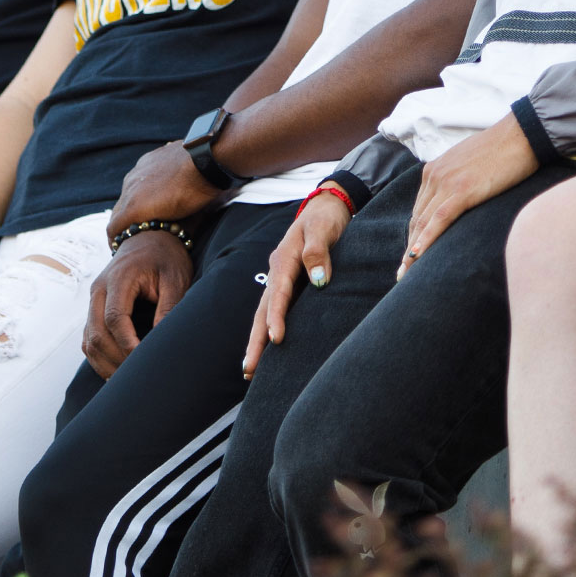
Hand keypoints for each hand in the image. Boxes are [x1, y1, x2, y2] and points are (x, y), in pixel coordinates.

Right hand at [84, 228, 192, 376]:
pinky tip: (118, 372)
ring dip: (106, 364)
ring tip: (129, 381)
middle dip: (116, 360)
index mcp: (119, 277)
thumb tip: (163, 341)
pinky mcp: (94, 310)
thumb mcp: (176, 277)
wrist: (148, 237)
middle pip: (96, 334)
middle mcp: (99, 289)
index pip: (115, 318)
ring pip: (89, 341)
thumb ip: (170, 307)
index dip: (128, 345)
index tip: (145, 362)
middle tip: (139, 378)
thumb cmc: (165, 257)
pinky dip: (101, 359)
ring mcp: (93, 300)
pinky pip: (89, 340)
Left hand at [106, 143, 218, 236]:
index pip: (138, 188)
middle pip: (124, 200)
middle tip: (136, 234)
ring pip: (117, 213)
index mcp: (150, 164)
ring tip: (127, 244)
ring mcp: (132, 190)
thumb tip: (203, 178)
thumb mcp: (194, 164)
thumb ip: (189, 172)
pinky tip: (120, 248)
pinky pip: (116, 226)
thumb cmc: (209, 163)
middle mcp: (136, 175)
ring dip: (123, 228)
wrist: (206, 160)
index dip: (142, 204)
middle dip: (130, 217)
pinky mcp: (133, 208)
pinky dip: (117, 238)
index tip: (147, 217)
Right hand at [243, 196, 347, 377]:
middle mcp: (278, 272)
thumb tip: (319, 280)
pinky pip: (275, 310)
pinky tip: (269, 348)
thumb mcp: (324, 228)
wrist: (326, 206)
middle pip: (262, 311)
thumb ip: (319, 251)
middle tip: (249, 369)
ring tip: (250, 369)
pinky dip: (268, 329)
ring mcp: (281, 279)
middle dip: (256, 341)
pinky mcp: (289, 284)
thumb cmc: (326, 218)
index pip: (278, 294)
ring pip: (264, 314)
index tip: (276, 340)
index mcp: (284, 259)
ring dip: (258, 340)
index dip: (276, 318)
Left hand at [399, 115, 534, 274]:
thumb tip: (460, 197)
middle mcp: (434, 175)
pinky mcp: (462, 191)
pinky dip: (426, 240)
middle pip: (417, 219)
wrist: (520, 135)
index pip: (419, 209)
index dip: (413, 234)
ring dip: (413, 250)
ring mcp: (446, 182)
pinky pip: (439, 220)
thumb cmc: (502, 150)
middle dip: (409, 247)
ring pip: (423, 222)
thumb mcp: (470, 164)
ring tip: (406, 274)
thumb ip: (458, 180)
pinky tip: (417, 257)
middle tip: (403, 272)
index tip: (410, 254)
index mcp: (434, 169)